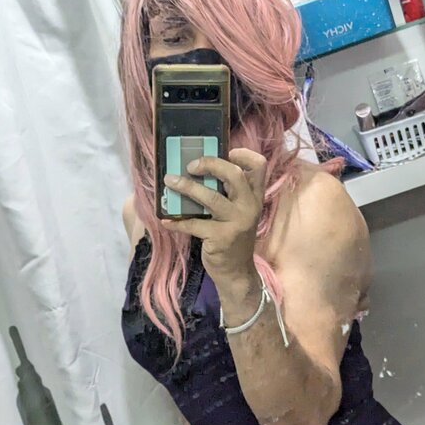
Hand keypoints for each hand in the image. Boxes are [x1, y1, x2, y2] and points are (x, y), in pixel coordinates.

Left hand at [161, 148, 266, 282]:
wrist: (236, 272)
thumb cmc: (233, 238)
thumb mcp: (238, 213)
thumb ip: (228, 194)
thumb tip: (197, 171)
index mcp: (254, 197)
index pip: (258, 166)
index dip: (243, 154)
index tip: (227, 151)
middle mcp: (249, 206)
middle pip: (234, 174)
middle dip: (210, 164)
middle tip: (190, 165)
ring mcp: (236, 222)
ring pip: (211, 197)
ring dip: (187, 187)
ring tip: (170, 182)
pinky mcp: (221, 238)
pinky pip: (195, 224)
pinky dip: (178, 222)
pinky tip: (166, 221)